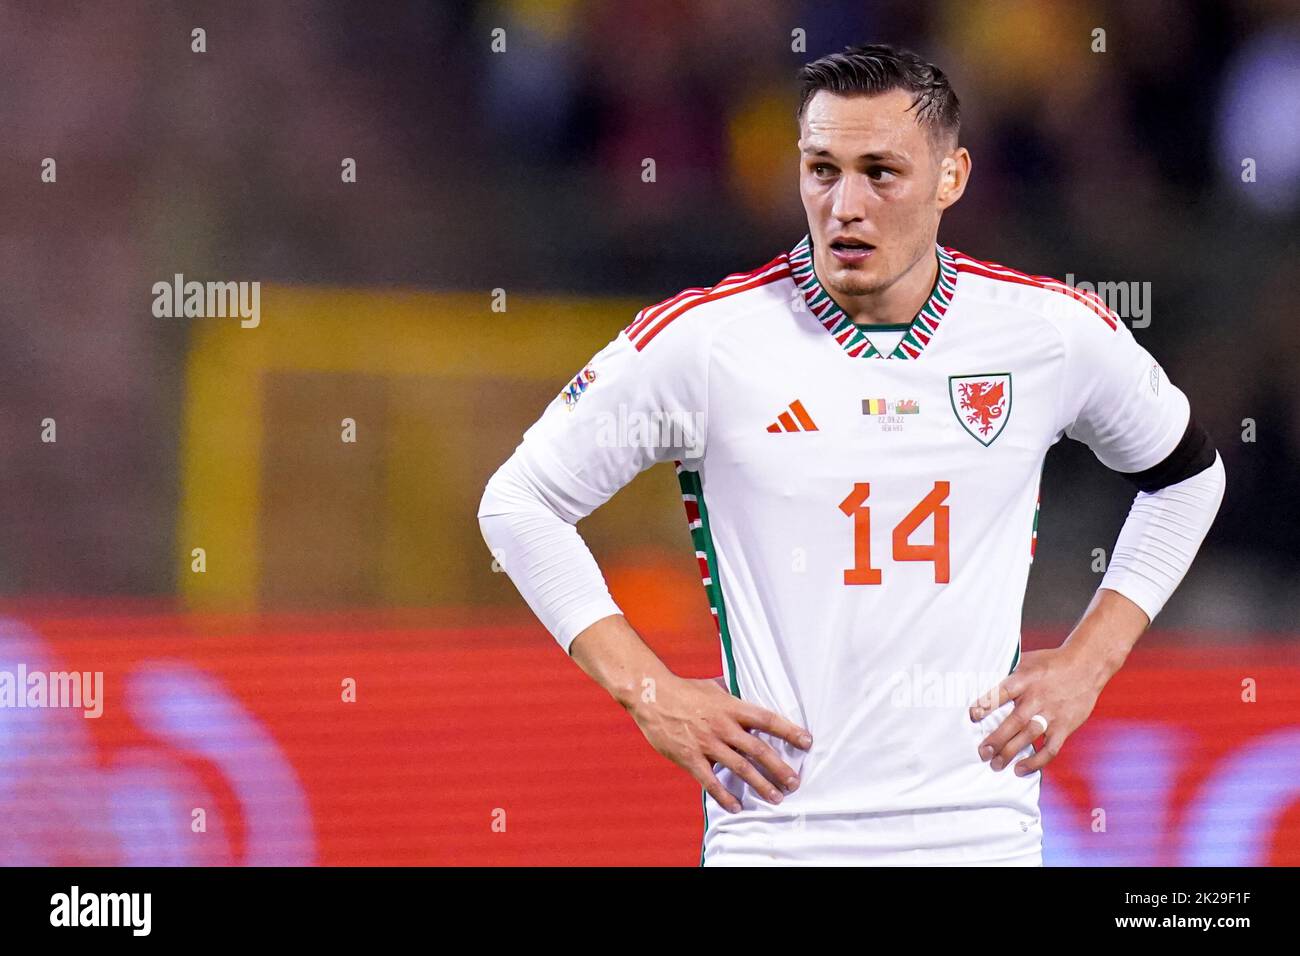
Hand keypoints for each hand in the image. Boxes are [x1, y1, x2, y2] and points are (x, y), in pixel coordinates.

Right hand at [627, 674, 812, 812]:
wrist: (652, 696)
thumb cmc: (685, 689)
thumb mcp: (714, 686)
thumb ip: (733, 695)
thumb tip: (749, 694)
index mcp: (731, 707)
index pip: (767, 720)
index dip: (789, 731)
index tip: (807, 742)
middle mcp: (723, 726)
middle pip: (759, 750)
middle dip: (779, 768)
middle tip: (794, 782)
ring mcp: (707, 743)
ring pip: (740, 768)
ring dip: (761, 785)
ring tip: (776, 797)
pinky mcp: (691, 758)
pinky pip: (711, 781)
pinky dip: (725, 796)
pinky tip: (737, 807)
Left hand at [969, 647, 1102, 775]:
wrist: (1086, 666)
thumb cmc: (1050, 663)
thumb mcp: (1026, 661)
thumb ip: (1008, 676)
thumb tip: (981, 686)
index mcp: (1025, 679)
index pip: (1002, 693)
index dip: (986, 704)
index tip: (972, 716)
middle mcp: (1037, 698)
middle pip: (1014, 721)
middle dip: (996, 739)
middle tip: (981, 753)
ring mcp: (1052, 714)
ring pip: (1029, 736)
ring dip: (1010, 752)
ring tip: (995, 764)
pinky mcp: (1065, 727)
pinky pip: (1050, 748)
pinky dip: (1036, 762)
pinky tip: (1020, 769)